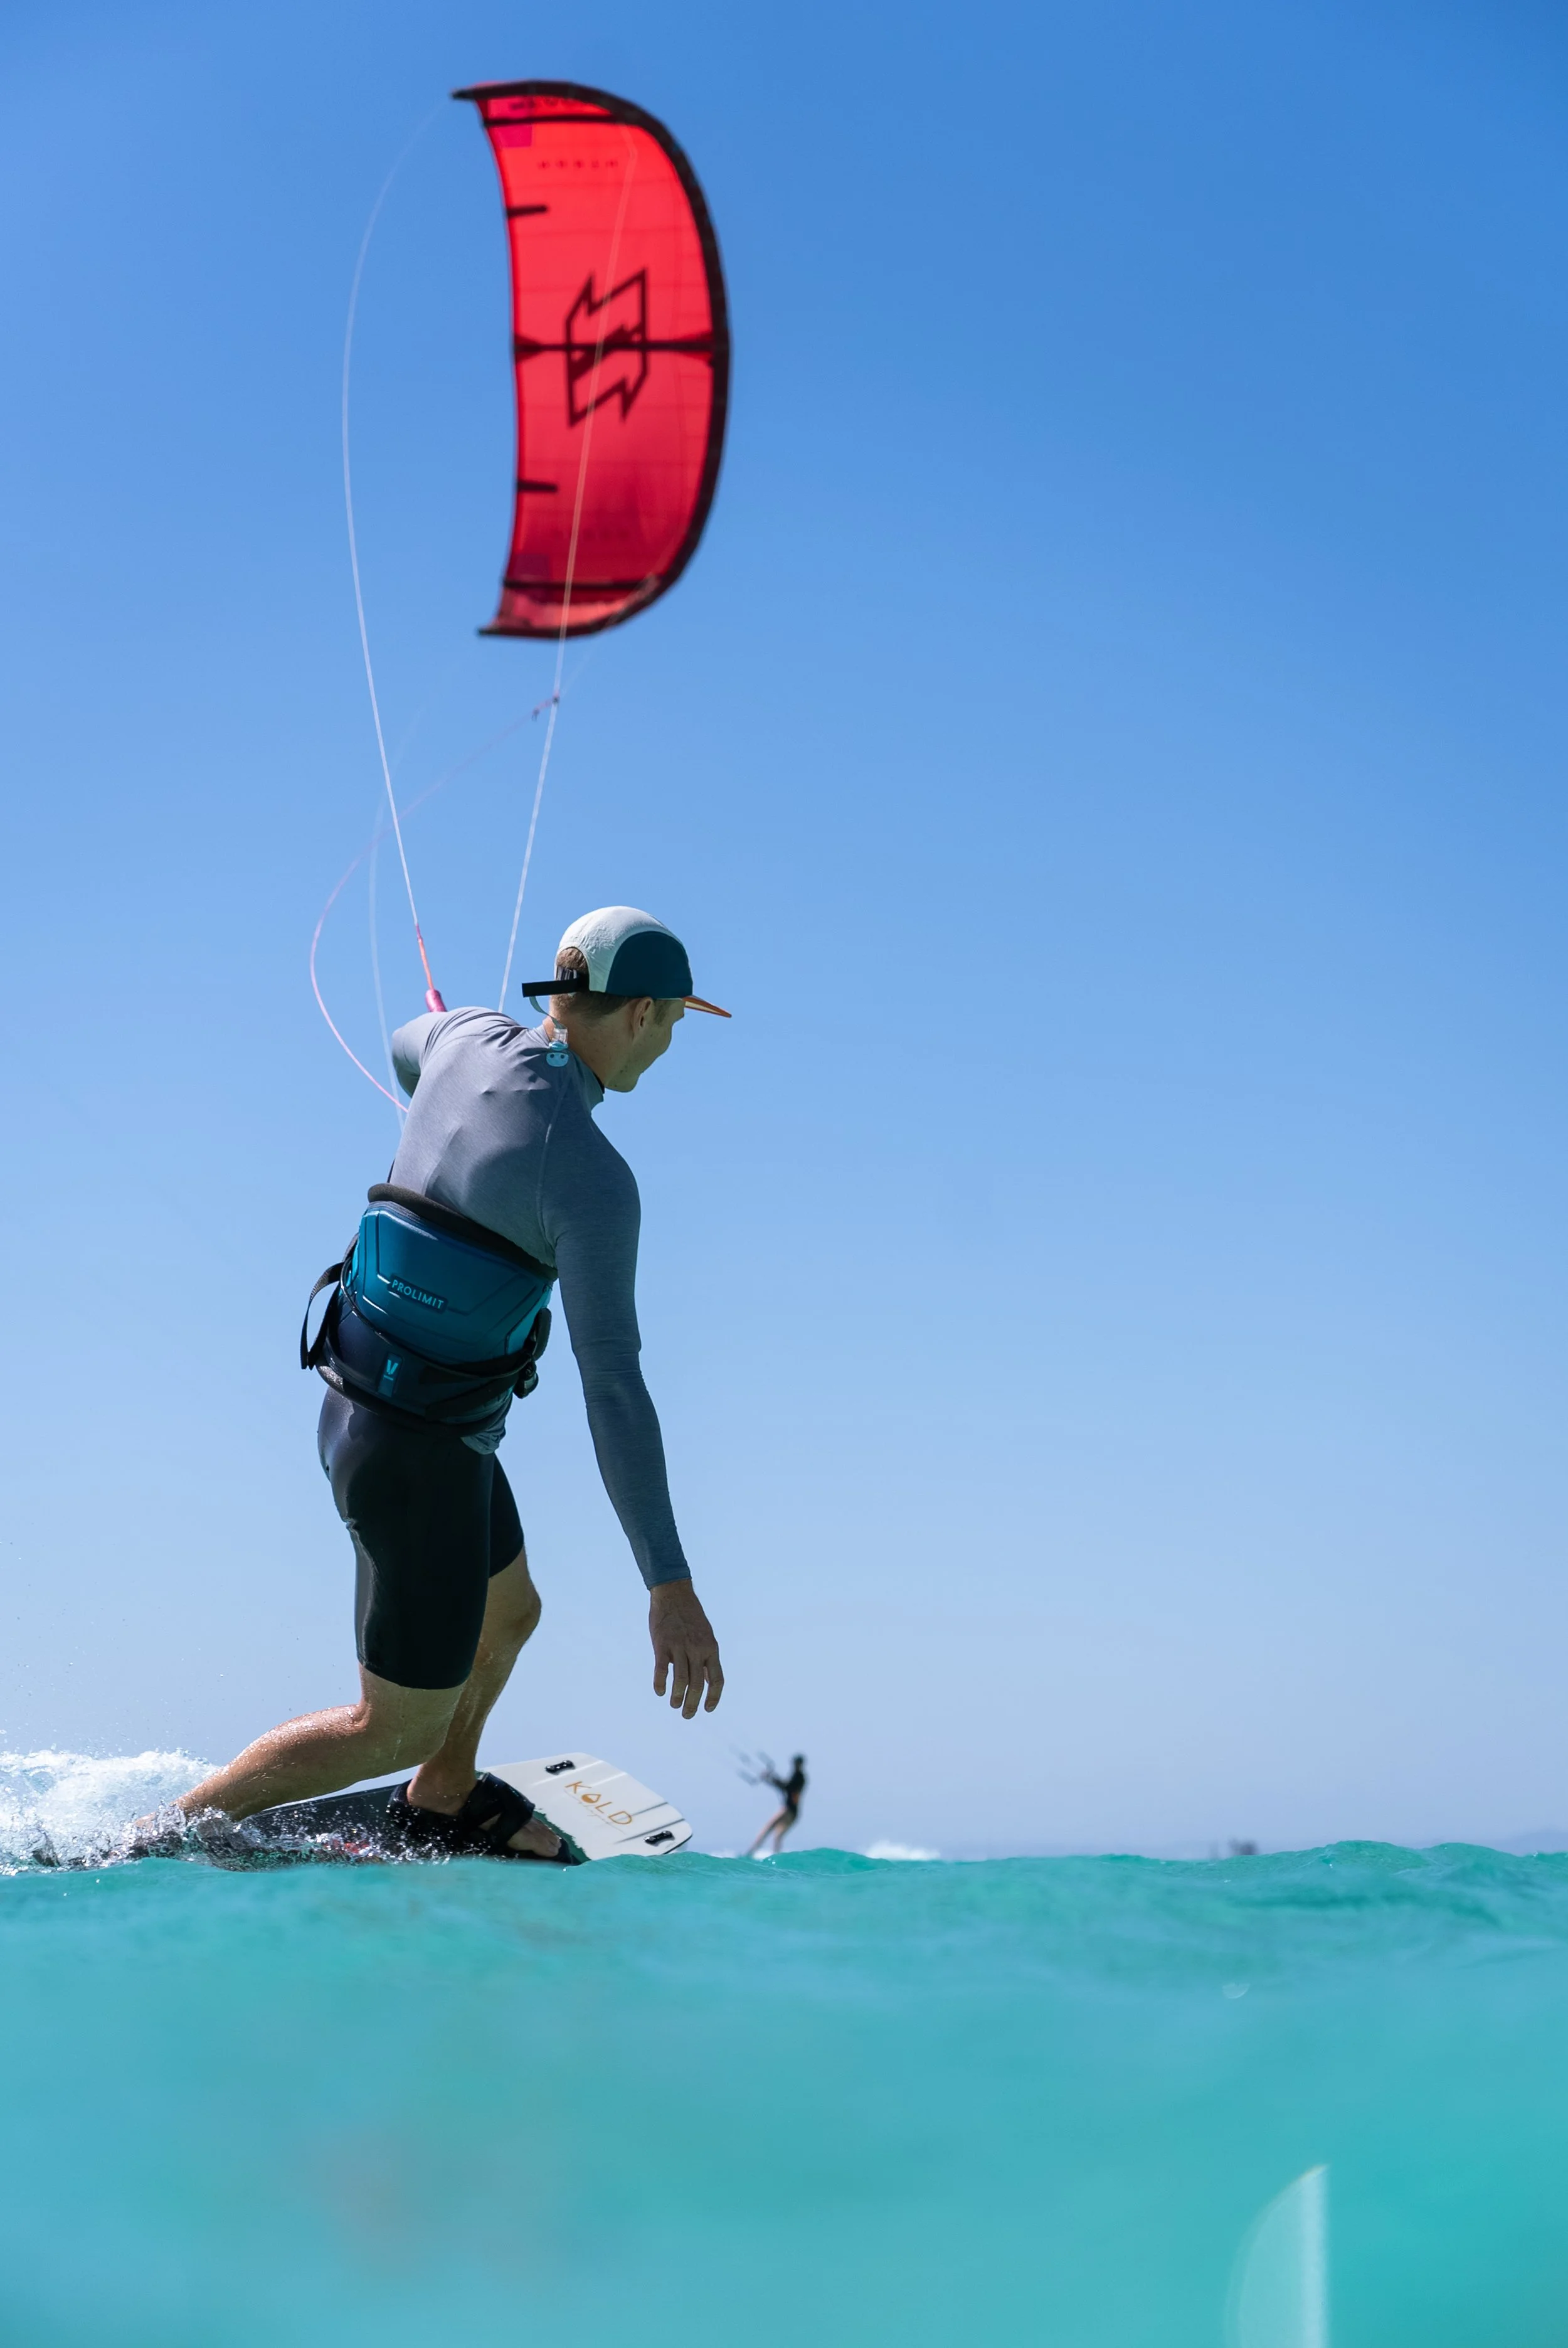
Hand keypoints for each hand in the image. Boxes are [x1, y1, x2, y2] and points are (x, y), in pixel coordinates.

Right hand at [650, 1581, 723, 1717]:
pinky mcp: (662, 1644)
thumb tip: (708, 1680)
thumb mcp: (706, 1636)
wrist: (674, 1594)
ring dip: (677, 1698)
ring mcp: (679, 1646)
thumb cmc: (690, 1617)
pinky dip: (660, 1684)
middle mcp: (697, 1649)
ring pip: (681, 1681)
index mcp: (710, 1648)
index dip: (714, 1697)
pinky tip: (659, 1691)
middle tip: (687, 1715)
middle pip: (697, 1685)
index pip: (717, 1679)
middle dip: (692, 1704)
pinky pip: (661, 1670)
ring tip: (674, 1705)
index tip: (708, 1709)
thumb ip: (706, 1658)